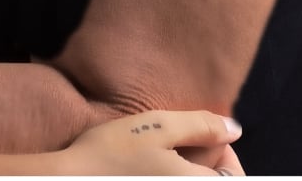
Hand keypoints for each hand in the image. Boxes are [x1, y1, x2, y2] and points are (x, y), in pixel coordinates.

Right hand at [59, 109, 243, 175]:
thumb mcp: (158, 127)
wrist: (67, 180)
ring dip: (185, 170)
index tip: (200, 137)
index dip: (223, 153)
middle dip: (205, 162)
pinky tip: (148, 171)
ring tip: (161, 157)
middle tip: (178, 145)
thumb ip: (200, 125)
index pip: (233, 176)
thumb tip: (233, 128)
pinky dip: (168, 177)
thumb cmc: (112, 153)